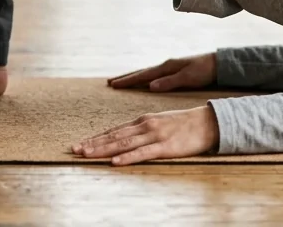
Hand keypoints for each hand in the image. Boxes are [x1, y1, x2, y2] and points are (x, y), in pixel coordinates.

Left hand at [71, 105, 219, 164]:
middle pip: (114, 137)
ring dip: (104, 150)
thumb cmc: (184, 124)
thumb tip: (124, 137)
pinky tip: (115, 162)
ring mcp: (155, 136)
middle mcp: (145, 126)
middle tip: (74, 150)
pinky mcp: (165, 147)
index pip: (114, 131)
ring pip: (124, 144)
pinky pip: (143, 154)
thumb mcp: (159, 122)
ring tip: (87, 154)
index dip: (96, 137)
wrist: (208, 122)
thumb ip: (142, 129)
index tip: (80, 143)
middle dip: (93, 143)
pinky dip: (128, 158)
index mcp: (143, 121)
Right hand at [107, 52, 216, 91]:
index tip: (113, 84)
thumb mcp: (188, 78)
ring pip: (146, 74)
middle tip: (110, 82)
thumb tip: (150, 86)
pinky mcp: (174, 72)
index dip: (127, 80)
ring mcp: (169, 68)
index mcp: (166, 67)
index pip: (142, 75)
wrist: (219, 64)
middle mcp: (165, 66)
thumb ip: (169, 82)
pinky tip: (142, 82)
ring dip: (133, 78)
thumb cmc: (204, 71)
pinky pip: (153, 76)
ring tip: (120, 81)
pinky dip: (143, 78)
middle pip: (141, 72)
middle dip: (125, 78)